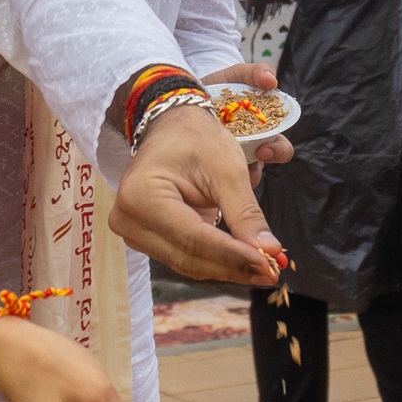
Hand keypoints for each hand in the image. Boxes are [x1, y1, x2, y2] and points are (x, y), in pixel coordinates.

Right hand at [117, 97, 284, 285]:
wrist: (172, 129)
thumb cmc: (197, 139)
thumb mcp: (227, 169)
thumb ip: (246, 213)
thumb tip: (269, 250)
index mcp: (142, 196)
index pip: (193, 238)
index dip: (232, 255)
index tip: (268, 264)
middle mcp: (129, 220)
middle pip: (188, 257)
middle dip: (233, 267)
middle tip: (272, 272)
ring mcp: (134, 233)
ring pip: (187, 263)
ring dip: (227, 269)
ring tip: (263, 270)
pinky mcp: (147, 240)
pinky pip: (184, 257)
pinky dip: (216, 261)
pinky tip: (244, 263)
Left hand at [200, 62, 294, 172]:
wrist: (186, 94)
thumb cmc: (219, 86)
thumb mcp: (237, 76)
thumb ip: (256, 73)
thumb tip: (272, 81)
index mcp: (263, 132)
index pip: (280, 148)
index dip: (278, 151)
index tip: (265, 149)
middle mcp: (250, 150)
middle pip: (261, 169)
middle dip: (257, 169)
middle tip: (247, 161)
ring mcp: (230, 160)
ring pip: (240, 177)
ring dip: (235, 175)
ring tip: (219, 167)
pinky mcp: (211, 167)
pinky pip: (217, 179)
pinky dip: (213, 177)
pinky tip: (202, 169)